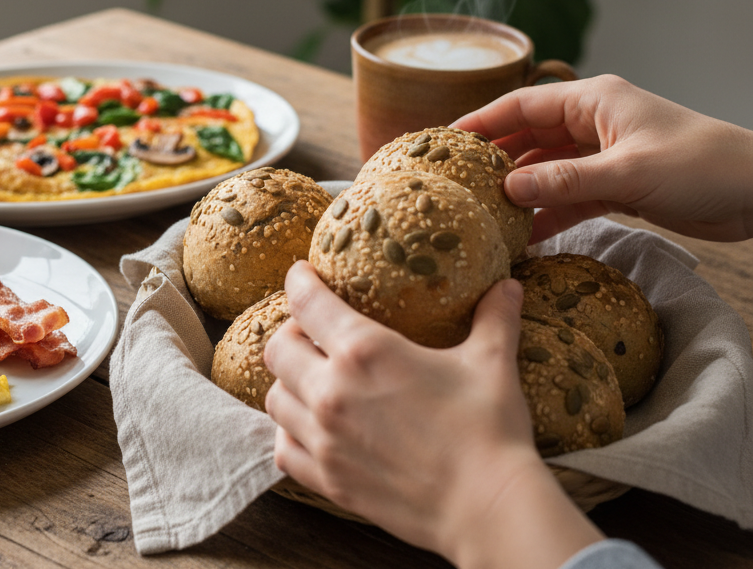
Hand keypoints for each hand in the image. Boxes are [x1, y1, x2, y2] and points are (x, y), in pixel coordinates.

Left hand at [264, 262, 601, 568]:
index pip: (306, 302)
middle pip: (278, 349)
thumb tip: (508, 286)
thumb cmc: (490, 430)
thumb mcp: (492, 362)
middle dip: (289, 333)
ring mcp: (325, 439)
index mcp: (363, 351)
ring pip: (274, 398)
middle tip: (310, 333)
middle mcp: (331, 391)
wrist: (488, 508)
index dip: (298, 281)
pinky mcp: (328, 479)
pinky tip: (309, 428)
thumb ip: (493, 319)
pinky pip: (283, 448)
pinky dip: (289, 433)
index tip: (301, 275)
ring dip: (287, 383)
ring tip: (309, 379)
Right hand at [453, 74, 752, 242]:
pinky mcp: (617, 186)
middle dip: (494, 160)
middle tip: (455, 184)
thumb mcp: (628, 172)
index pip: (522, 105)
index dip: (481, 121)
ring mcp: (604, 156)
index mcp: (593, 101)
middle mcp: (593, 124)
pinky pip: (569, 198)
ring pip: (546, 171)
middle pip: (528, 138)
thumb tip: (507, 187)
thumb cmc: (703, 165)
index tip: (443, 141)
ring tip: (483, 215)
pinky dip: (549, 215)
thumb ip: (564, 181)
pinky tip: (526, 237)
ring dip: (520, 192)